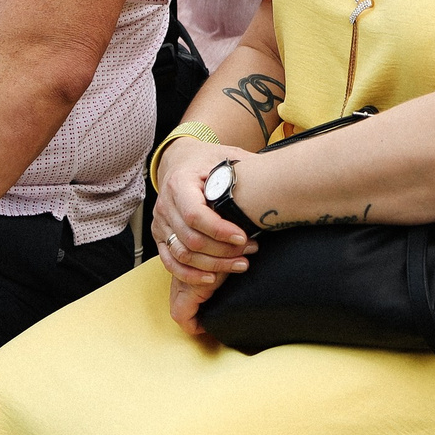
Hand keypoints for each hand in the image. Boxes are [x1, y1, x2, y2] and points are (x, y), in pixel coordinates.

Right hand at [154, 138, 256, 333]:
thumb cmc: (208, 160)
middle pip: (191, 239)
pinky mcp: (160, 236)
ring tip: (240, 264)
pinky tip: (212, 278)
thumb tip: (274, 178)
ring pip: (183, 254)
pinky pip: (171, 262)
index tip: (244, 236)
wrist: (181, 160)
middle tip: (250, 250)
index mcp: (179, 183)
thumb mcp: (227, 156)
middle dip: (223, 251)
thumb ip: (245, 167)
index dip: (219, 230)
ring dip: (213, 265)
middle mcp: (165, 204)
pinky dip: (190, 275)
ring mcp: (160, 222)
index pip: (195, 214)